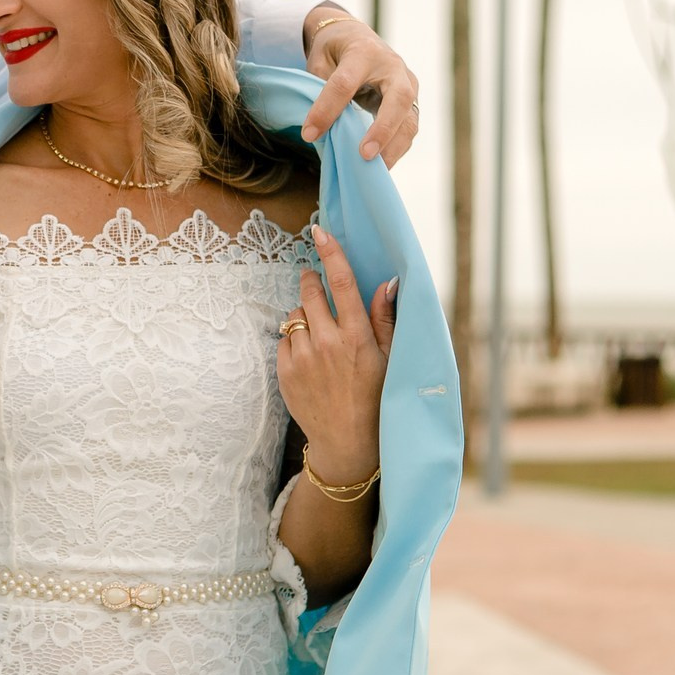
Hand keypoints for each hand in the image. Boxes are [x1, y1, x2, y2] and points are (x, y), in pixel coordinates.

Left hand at [276, 227, 395, 482]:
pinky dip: (294, 339)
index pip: (343, 283)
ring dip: (305, 315)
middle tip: (317, 283)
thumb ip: (385, 318)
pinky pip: (284, 338)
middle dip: (312, 281)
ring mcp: (303, 358)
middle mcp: (327, 343)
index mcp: (357, 337)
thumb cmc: (375, 398)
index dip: (331, 253)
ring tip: (321, 334)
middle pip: (310, 292)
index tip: (320, 231)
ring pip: (295, 314)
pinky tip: (310, 356)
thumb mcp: (390, 359)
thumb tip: (388, 282)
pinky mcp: (285, 371)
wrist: (347, 443)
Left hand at [300, 7, 420, 164]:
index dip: (326, 109)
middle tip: (364, 155)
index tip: (309, 134)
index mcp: (363, 52)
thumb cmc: (335, 50)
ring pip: (410, 119)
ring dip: (393, 148)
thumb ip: (319, 87)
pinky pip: (408, 129)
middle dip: (382, 129)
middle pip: (398, 99)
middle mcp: (392, 67)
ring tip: (374, 172)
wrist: (358, 38)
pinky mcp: (412, 102)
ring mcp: (408, 84)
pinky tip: (380, 168)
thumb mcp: (320, 59)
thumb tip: (318, 129)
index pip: (345, 83)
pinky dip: (396, 150)